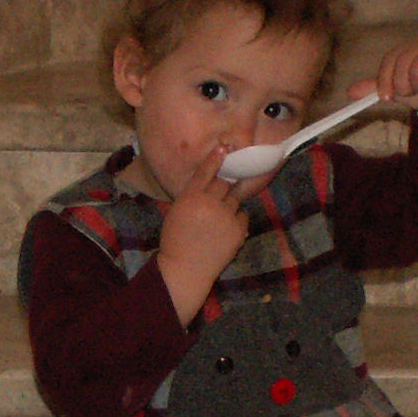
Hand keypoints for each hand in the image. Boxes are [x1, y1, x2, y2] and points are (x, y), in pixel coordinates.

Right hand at [156, 145, 250, 323]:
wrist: (186, 269)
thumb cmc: (175, 240)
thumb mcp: (176, 211)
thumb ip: (191, 195)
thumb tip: (208, 181)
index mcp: (190, 198)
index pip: (206, 172)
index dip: (215, 158)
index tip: (224, 147)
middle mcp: (210, 203)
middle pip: (224, 183)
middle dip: (223, 185)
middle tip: (220, 193)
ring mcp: (226, 216)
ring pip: (235, 198)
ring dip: (229, 203)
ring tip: (218, 218)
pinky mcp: (239, 230)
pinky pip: (242, 214)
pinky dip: (236, 218)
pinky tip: (225, 228)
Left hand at [353, 38, 417, 149]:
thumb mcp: (395, 90)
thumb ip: (375, 88)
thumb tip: (350, 92)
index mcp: (407, 48)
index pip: (390, 59)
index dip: (385, 79)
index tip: (385, 97)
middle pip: (402, 65)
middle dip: (403, 87)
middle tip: (411, 93)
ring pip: (417, 72)